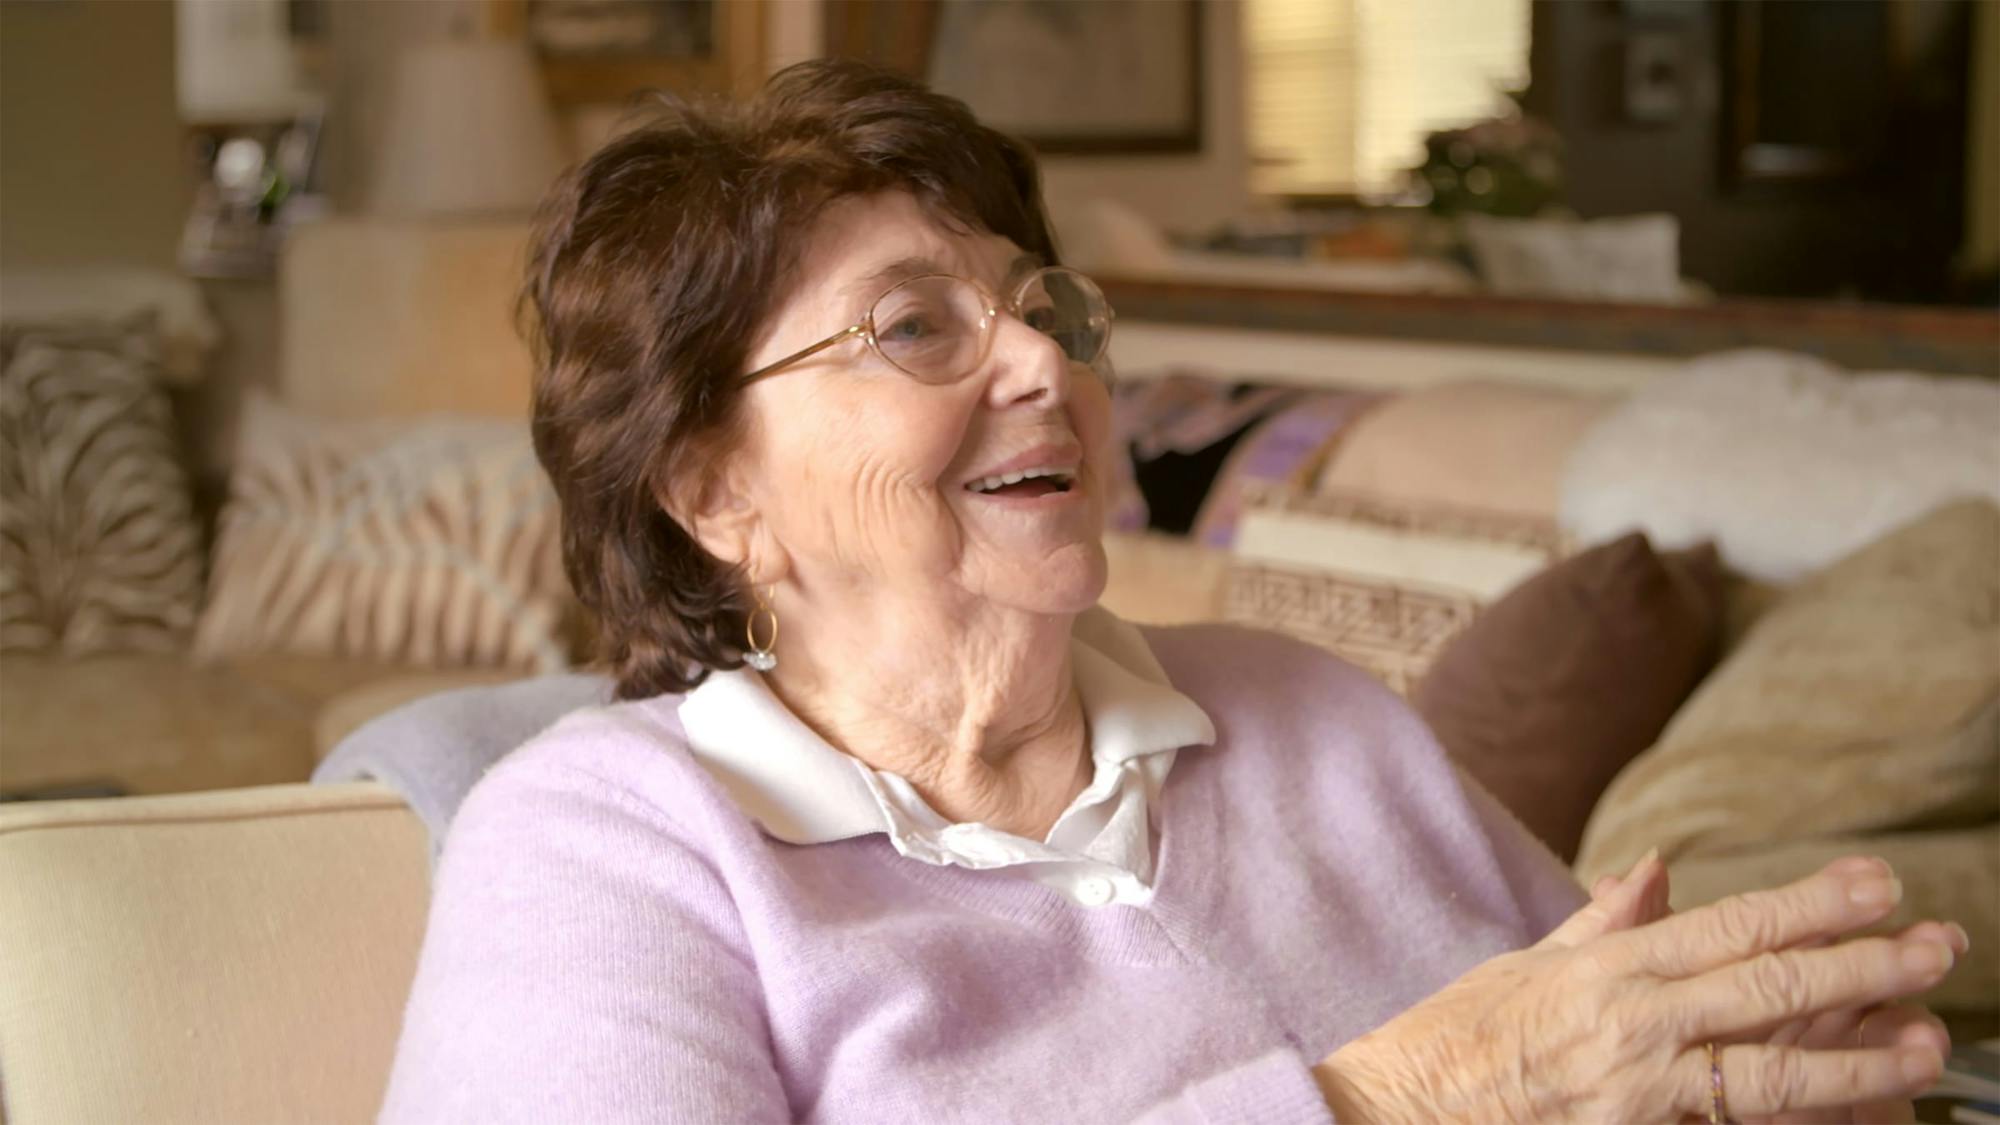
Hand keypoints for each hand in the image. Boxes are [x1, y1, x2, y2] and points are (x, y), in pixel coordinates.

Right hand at [1312, 857, 1959, 1123]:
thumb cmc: (1455, 1040)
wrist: (1398, 1115)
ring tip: (1926, 1041)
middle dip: (1860, 965)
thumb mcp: (1526, 965)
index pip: (1730, 927)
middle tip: (1936, 944)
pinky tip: (1851, 1117)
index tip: (1876, 883)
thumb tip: (1658, 867)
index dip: (1810, 904)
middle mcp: (1630, 1025)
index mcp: (1606, 970)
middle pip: (1766, 990)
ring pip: (1769, 1074)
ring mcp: (1637, 1094)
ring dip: (1858, 1060)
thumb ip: (1606, 921)